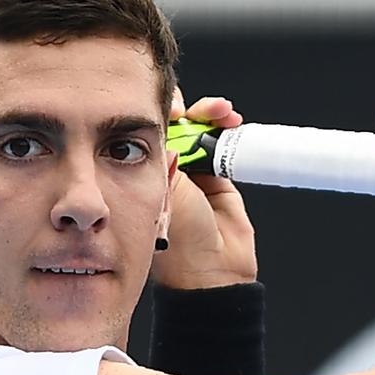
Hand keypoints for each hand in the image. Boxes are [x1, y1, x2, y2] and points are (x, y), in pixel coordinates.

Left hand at [150, 91, 256, 289]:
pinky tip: (229, 120)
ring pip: (200, 127)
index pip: (149, 130)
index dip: (159, 112)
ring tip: (219, 111)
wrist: (211, 270)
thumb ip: (168, 155)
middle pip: (176, 122)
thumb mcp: (166, 190)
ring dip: (210, 113)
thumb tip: (167, 120)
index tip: (167, 105)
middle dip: (186, 107)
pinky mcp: (219, 174)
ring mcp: (194, 170)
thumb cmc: (179, 239)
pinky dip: (226, 126)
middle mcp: (169, 167)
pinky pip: (223, 141)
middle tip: (190, 108)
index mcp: (145, 171)